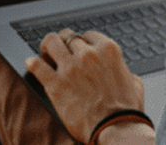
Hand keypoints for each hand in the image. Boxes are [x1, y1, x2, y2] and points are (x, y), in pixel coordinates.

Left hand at [24, 28, 145, 142]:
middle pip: (68, 37)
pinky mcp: (55, 83)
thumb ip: (124, 71)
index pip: (88, 35)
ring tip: (45, 55)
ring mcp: (70, 67)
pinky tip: (31, 64)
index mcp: (108, 51)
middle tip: (60, 53)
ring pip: (51, 42)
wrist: (116, 129)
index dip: (82, 43)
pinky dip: (32, 63)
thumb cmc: (126, 111)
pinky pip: (36, 65)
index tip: (78, 50)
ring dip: (47, 47)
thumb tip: (122, 72)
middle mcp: (88, 54)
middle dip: (64, 44)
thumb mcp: (134, 84)